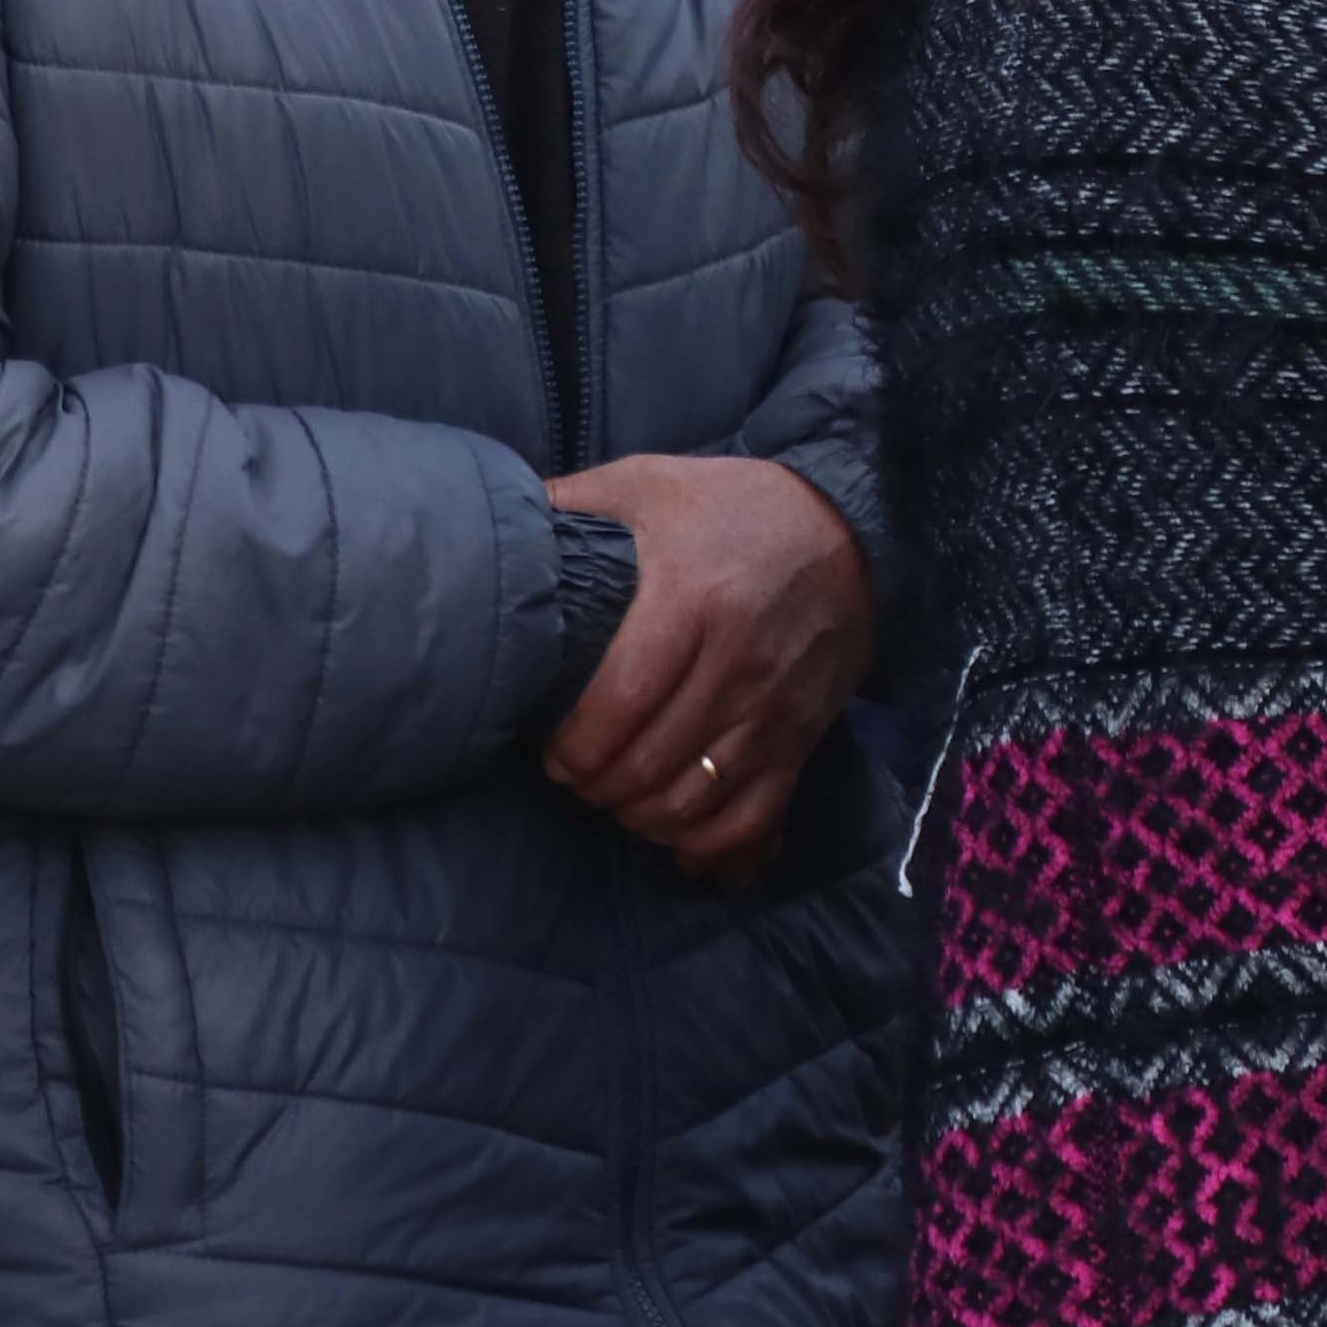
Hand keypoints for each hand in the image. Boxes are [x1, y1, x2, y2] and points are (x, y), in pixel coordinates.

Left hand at [540, 454, 876, 884]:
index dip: (573, 747)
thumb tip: (478, 527)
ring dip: (642, 815)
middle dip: (598, 787)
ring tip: (617, 798)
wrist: (849, 521)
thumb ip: (570, 505)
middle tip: (577, 778)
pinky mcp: (804, 734)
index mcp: (695, 597)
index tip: (552, 752)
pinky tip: (675, 839)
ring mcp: (777, 705)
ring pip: (695, 799)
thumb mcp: (646, 483)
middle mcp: (741, 660)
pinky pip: (754, 815)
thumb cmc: (730, 505)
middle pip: (650, 763)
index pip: (618, 706)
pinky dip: (708, 843)